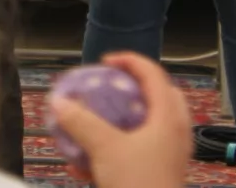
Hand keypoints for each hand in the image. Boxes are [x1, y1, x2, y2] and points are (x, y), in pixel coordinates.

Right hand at [49, 52, 192, 187]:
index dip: (129, 60)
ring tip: (97, 122)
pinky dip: (118, 147)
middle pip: (158, 96)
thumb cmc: (139, 186)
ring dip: (122, 119)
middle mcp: (175, 133)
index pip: (153, 74)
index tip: (105, 62)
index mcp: (169, 118)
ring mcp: (171, 155)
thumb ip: (81, 122)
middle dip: (131, 89)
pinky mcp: (161, 173)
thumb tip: (60, 103)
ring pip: (149, 125)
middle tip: (109, 87)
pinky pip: (140, 150)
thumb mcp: (104, 148)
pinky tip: (88, 162)